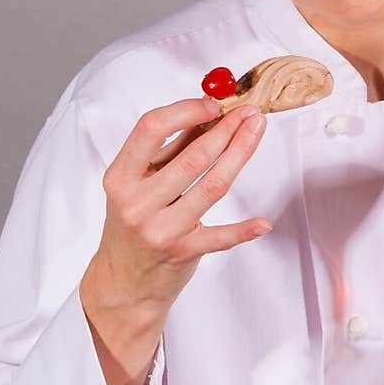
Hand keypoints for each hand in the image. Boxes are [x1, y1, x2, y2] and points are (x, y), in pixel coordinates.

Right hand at [79, 96, 269, 384]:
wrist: (123, 282)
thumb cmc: (133, 224)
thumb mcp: (138, 183)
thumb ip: (168, 149)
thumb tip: (204, 111)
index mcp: (120, 177)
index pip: (151, 128)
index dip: (186, 110)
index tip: (213, 102)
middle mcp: (136, 202)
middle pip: (192, 156)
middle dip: (227, 128)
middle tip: (249, 112)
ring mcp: (160, 229)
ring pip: (211, 186)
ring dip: (239, 154)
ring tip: (256, 131)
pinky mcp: (182, 253)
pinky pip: (219, 237)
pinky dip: (243, 230)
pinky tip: (263, 222)